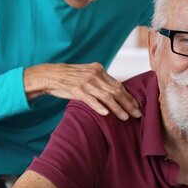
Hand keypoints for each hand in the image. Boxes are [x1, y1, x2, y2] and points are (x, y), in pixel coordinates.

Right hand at [24, 63, 140, 120]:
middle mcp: (95, 74)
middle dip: (128, 104)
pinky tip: (106, 114)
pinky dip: (99, 107)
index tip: (136, 106)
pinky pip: (91, 100)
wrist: (50, 75)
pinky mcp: (77, 90)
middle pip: (116, 91)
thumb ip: (100, 81)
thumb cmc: (69, 78)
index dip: (129, 96)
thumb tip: (114, 91)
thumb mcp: (87, 74)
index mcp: (99, 70)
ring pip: (107, 97)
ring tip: (126, 118)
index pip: (118, 84)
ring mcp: (86, 82)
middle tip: (137, 114)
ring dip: (118, 108)